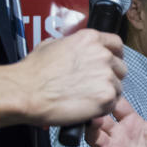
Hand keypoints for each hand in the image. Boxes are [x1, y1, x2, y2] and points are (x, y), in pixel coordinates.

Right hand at [0, 29, 126, 127]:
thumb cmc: (33, 72)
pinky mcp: (107, 96)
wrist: (26, 92)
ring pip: (118, 87)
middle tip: (94, 86)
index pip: (116, 44)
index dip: (114, 55)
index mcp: (90, 39)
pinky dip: (103, 107)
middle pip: (120, 67)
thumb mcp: (51, 45)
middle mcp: (102, 54)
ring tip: (86, 98)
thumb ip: (71, 46)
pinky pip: (113, 102)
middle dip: (110, 76)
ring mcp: (106, 75)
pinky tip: (87, 107)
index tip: (110, 64)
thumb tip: (74, 50)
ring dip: (106, 93)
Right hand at [86, 90, 146, 146]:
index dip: (112, 93)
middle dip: (95, 110)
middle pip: (100, 119)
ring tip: (93, 122)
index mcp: (131, 121)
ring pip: (96, 137)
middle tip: (94, 100)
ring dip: (92, 130)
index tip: (107, 82)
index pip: (116, 103)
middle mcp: (119, 134)